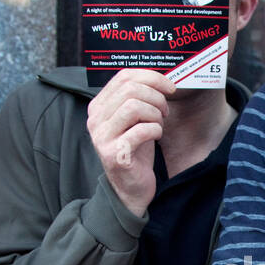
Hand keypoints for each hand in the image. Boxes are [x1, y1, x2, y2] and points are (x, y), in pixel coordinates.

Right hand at [86, 69, 175, 216]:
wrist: (130, 187)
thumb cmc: (135, 150)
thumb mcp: (135, 120)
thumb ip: (139, 98)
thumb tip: (162, 79)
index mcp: (98, 107)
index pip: (123, 77)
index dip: (151, 77)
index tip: (169, 87)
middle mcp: (95, 120)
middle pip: (131, 90)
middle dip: (156, 97)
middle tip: (165, 111)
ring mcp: (102, 137)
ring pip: (134, 107)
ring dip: (156, 113)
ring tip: (159, 124)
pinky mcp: (114, 154)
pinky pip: (141, 130)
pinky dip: (155, 130)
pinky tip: (155, 137)